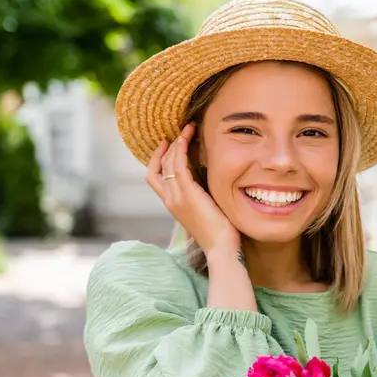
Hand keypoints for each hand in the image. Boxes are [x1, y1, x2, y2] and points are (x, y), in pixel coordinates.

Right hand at [146, 123, 240, 256]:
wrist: (221, 247)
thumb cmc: (219, 231)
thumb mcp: (205, 209)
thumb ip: (200, 193)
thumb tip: (207, 176)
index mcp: (172, 204)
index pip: (154, 177)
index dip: (157, 159)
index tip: (167, 144)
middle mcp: (170, 199)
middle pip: (158, 167)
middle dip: (167, 146)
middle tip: (180, 131)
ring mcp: (176, 197)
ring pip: (168, 162)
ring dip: (176, 142)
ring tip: (188, 129)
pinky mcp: (187, 194)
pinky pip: (178, 165)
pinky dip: (181, 149)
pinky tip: (187, 138)